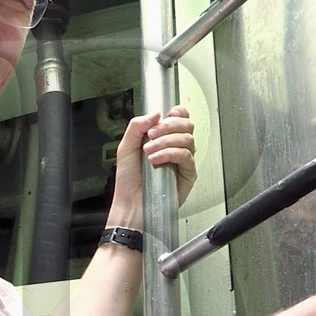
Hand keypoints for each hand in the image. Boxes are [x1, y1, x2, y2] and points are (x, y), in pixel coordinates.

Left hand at [109, 106, 197, 224]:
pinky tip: (156, 160)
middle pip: (187, 125)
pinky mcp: (188, 173)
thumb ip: (137, 126)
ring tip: (148, 152)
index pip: (180, 118)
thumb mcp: (126, 147)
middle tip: (151, 135)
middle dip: (168, 126)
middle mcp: (176, 147)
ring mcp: (184, 160)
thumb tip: (156, 113)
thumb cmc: (129, 179)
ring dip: (165, 141)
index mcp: (164, 138)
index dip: (176, 113)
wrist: (131, 203)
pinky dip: (169, 153)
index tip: (163, 116)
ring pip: (187, 139)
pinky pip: (186, 156)